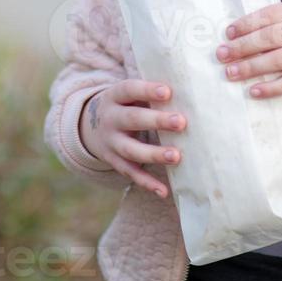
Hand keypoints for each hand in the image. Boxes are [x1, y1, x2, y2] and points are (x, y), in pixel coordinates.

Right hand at [78, 79, 185, 197]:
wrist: (91, 126)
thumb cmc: (126, 104)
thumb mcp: (130, 94)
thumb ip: (151, 92)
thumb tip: (190, 93)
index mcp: (114, 96)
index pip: (129, 90)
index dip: (147, 90)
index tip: (168, 92)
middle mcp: (110, 119)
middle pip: (131, 119)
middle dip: (156, 121)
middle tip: (181, 122)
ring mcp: (111, 142)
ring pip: (131, 150)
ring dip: (154, 154)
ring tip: (176, 156)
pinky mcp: (114, 162)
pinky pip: (131, 173)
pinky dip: (147, 183)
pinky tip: (164, 191)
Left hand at [217, 2, 281, 98]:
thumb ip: (278, 22)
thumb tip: (238, 34)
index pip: (270, 14)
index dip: (247, 23)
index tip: (228, 33)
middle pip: (271, 37)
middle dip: (243, 46)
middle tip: (221, 54)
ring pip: (279, 60)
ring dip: (251, 67)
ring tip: (230, 72)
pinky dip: (271, 88)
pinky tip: (253, 91)